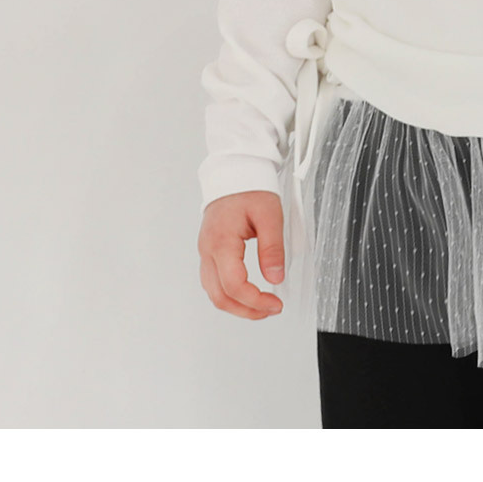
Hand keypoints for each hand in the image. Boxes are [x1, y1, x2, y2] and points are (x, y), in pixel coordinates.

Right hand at [198, 191, 286, 319]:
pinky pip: (213, 282)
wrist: (234, 171)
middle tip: (271, 310)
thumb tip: (276, 279)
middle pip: (220, 297)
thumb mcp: (270, 215)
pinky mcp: (209, 251)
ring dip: (237, 306)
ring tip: (262, 305)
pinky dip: (230, 294)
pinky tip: (248, 293)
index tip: (276, 304)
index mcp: (221, 242)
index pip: (234, 285)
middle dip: (246, 310)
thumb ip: (272, 248)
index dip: (256, 301)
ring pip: (214, 293)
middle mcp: (208, 250)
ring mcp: (205, 251)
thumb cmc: (250, 188)